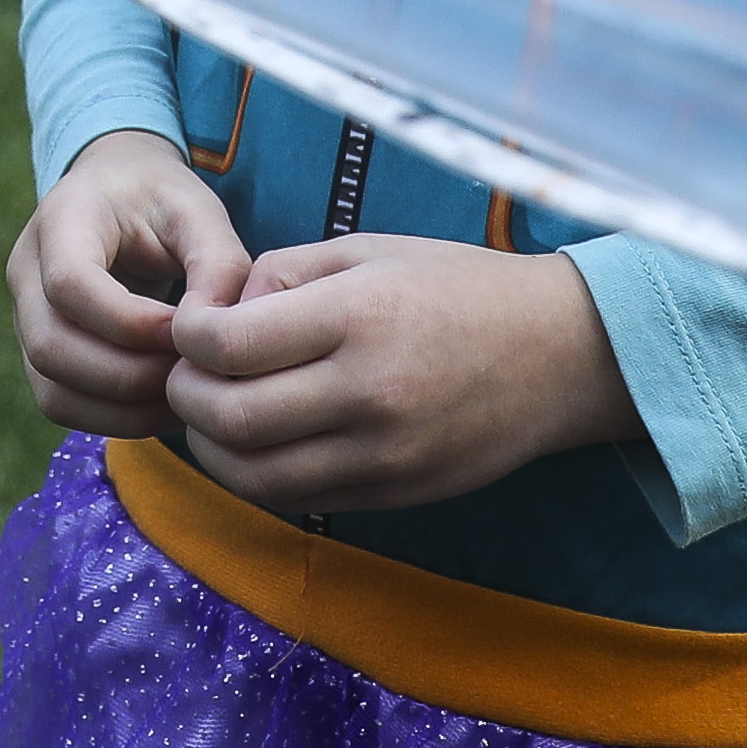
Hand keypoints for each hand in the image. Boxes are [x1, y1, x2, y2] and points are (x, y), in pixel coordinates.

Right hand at [10, 128, 246, 438]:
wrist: (119, 192)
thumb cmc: (161, 200)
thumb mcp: (199, 212)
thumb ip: (218, 264)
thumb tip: (211, 333)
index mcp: (60, 219)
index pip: (69, 284)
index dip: (129, 322)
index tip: (186, 332)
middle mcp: (26, 271)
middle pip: (51, 347)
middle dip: (129, 376)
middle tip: (192, 375)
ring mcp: (24, 317)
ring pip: (52, 389)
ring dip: (123, 408)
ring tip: (185, 397)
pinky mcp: (39, 353)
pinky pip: (62, 405)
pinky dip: (114, 420)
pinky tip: (164, 406)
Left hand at [162, 232, 641, 514]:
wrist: (561, 354)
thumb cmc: (460, 287)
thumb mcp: (370, 248)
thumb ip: (283, 274)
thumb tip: (217, 315)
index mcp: (360, 315)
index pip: (229, 345)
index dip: (186, 337)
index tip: (189, 325)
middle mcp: (370, 391)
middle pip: (230, 417)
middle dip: (185, 396)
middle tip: (185, 373)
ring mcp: (385, 453)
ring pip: (254, 476)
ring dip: (211, 447)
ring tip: (212, 412)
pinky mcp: (395, 494)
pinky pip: (298, 498)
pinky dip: (257, 476)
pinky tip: (256, 443)